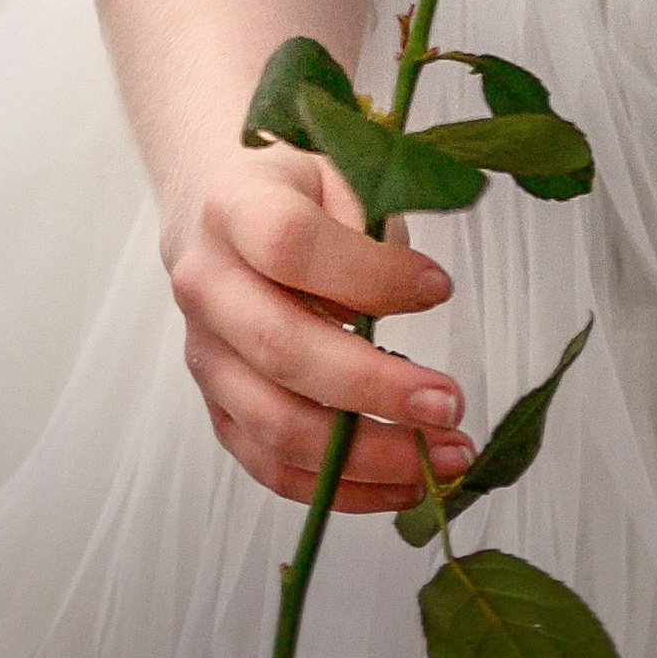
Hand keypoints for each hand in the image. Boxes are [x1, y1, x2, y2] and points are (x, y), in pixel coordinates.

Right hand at [167, 139, 477, 512]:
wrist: (211, 206)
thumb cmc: (291, 191)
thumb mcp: (335, 170)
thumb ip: (370, 223)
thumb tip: (417, 294)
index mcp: (234, 210)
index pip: (292, 246)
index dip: (369, 274)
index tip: (440, 288)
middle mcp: (206, 287)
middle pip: (282, 349)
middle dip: (375, 388)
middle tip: (450, 404)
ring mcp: (205, 356)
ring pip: (275, 425)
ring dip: (367, 456)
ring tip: (444, 458)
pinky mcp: (217, 408)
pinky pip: (272, 466)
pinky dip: (341, 487)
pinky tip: (403, 483)